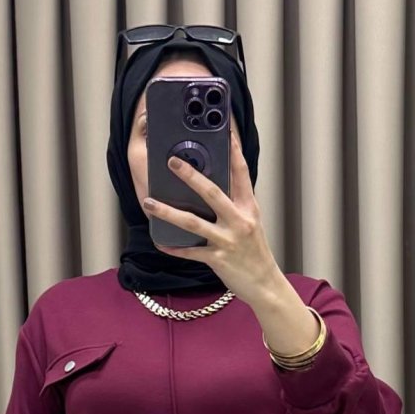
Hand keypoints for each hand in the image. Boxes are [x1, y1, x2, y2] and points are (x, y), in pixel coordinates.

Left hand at [142, 132, 278, 305]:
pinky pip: (190, 252)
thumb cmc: (255, 252)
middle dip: (191, 176)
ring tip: (149, 202)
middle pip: (212, 193)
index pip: (241, 172)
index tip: (224, 128)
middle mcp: (239, 221)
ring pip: (193, 223)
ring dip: (168, 212)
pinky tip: (159, 241)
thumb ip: (234, 203)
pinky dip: (173, 247)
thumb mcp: (250, 222)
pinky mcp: (218, 260)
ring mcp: (228, 241)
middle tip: (172, 162)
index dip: (233, 149)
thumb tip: (209, 186)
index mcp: (248, 207)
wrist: (265, 284)